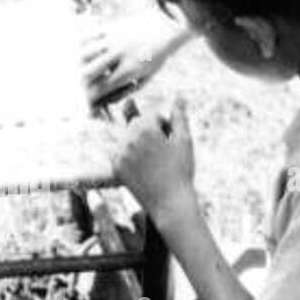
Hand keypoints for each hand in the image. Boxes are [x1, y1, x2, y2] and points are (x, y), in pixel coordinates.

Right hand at [81, 14, 191, 108]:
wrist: (166, 25)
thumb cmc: (155, 56)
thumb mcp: (146, 78)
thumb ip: (125, 92)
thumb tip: (105, 102)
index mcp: (130, 69)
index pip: (101, 87)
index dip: (89, 97)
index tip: (85, 101)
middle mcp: (119, 54)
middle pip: (87, 71)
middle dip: (81, 82)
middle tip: (82, 85)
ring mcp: (114, 38)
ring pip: (84, 53)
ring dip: (80, 64)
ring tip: (83, 67)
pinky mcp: (111, 26)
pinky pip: (88, 36)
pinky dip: (82, 46)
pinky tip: (85, 51)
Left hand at [108, 98, 195, 217]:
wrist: (170, 203)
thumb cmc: (181, 171)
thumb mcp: (184, 140)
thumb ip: (179, 116)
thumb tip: (179, 97)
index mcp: (144, 129)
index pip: (150, 115)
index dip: (162, 124)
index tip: (169, 136)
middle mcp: (128, 139)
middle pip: (135, 124)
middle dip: (147, 131)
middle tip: (161, 148)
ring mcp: (119, 154)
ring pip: (125, 137)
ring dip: (135, 141)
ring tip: (152, 157)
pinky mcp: (115, 168)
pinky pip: (118, 152)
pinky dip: (126, 154)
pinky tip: (140, 166)